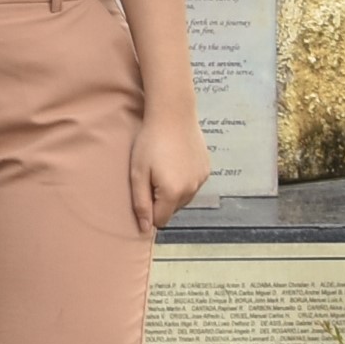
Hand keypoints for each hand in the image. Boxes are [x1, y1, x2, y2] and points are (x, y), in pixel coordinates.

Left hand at [130, 103, 211, 231]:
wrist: (173, 114)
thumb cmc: (150, 142)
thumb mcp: (138, 173)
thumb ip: (141, 203)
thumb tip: (145, 229)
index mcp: (172, 193)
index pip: (161, 220)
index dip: (149, 211)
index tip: (143, 192)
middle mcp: (191, 190)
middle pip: (173, 209)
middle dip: (161, 200)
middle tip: (152, 176)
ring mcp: (201, 180)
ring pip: (184, 198)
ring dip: (174, 190)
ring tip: (164, 167)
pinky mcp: (206, 169)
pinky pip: (193, 184)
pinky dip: (184, 179)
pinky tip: (176, 161)